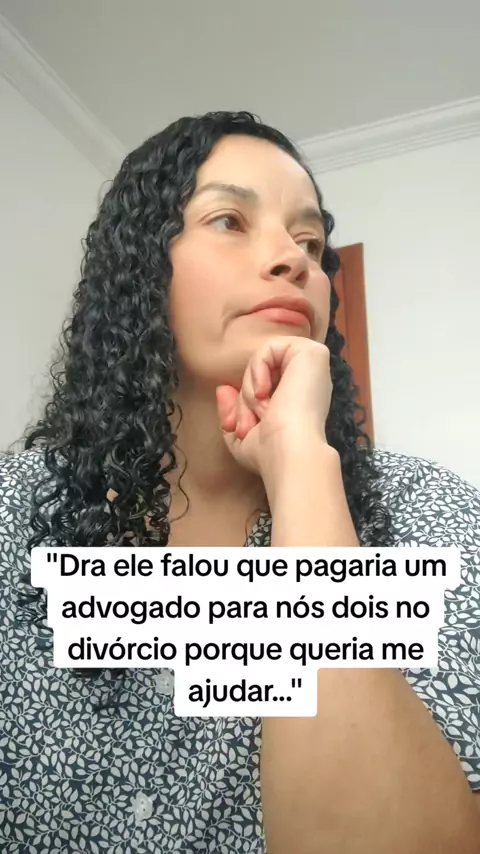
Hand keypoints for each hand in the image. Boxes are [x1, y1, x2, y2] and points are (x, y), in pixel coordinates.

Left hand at [216, 336, 331, 476]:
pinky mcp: (313, 353)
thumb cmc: (270, 454)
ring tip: (260, 410)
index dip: (242, 405)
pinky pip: (270, 347)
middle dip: (244, 398)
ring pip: (264, 360)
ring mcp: (312, 366)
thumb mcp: (242, 437)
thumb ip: (232, 411)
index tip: (237, 430)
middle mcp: (308, 382)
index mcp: (298, 400)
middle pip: (261, 373)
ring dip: (250, 386)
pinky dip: (258, 368)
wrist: (290, 454)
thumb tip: (223, 388)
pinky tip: (264, 393)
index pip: (262, 386)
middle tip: (246, 426)